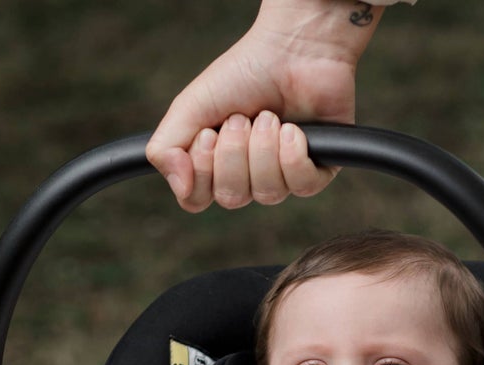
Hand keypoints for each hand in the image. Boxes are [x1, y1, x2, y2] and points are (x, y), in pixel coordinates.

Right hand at [146, 0, 381, 212]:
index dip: (201, 173)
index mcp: (217, 167)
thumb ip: (166, 147)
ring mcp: (283, 177)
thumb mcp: (192, 106)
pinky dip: (292, 155)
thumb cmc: (244, 73)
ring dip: (263, 149)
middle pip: (231, 198)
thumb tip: (179, 186)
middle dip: (235, 153)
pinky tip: (293, 129)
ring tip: (269, 116)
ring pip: (266, 194)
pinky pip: (301, 186)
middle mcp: (249, 178)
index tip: (208, 134)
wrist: (292, 46)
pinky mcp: (317, 171)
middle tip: (242, 117)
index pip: (196, 199)